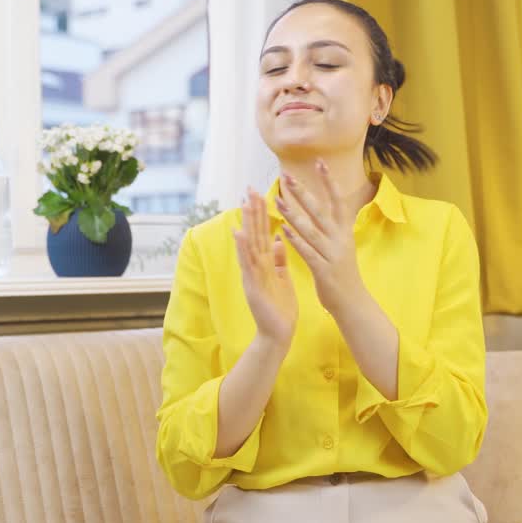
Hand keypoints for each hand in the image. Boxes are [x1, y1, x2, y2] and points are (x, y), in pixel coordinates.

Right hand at [233, 188, 297, 344]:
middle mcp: (255, 266)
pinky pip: (247, 264)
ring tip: (244, 203)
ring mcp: (251, 275)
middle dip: (252, 211)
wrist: (278, 334)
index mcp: (265, 264)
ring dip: (246, 223)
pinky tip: (240, 233)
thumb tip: (279, 240)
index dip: (261, 214)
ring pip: (248, 245)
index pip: (262, 234)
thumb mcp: (282, 278)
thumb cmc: (280, 308)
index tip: (260, 193)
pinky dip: (243, 248)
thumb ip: (279, 260)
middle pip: (253, 234)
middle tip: (249, 188)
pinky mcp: (252, 286)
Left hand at [276, 160, 366, 314]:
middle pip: (320, 211)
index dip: (328, 182)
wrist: (353, 302)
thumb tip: (325, 210)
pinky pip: (308, 252)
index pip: (337, 201)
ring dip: (294, 214)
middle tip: (287, 176)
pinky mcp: (324, 270)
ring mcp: (332, 254)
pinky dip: (296, 240)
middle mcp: (340, 240)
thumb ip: (334, 229)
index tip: (319, 162)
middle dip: (303, 193)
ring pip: (311, 230)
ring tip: (278, 200)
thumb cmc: (343, 273)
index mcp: (344, 232)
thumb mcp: (342, 246)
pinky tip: (283, 230)